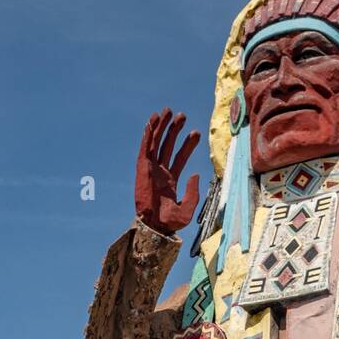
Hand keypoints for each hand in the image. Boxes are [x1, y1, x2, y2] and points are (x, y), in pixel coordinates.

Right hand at [135, 108, 200, 235]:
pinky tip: (153, 120)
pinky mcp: (142, 168)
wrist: (154, 227)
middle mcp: (160, 172)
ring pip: (156, 143)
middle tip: (182, 116)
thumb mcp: (187, 209)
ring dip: (162, 127)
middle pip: (168, 146)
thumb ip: (193, 192)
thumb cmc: (169, 222)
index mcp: (170, 180)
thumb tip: (195, 174)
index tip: (196, 133)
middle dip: (175, 130)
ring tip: (168, 111)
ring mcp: (151, 169)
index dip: (188, 145)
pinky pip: (145, 147)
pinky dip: (149, 133)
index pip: (180, 157)